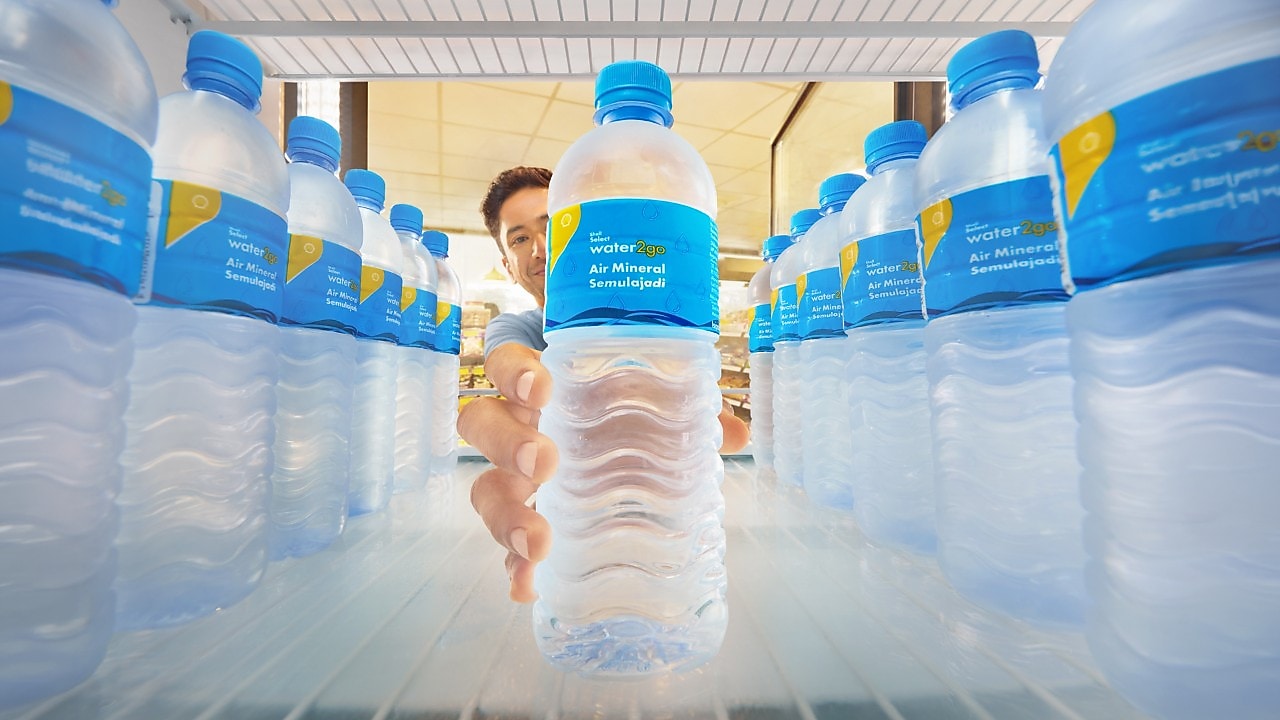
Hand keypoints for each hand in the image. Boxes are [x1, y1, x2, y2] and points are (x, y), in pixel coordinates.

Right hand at [459, 343, 750, 602]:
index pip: (505, 358)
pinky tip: (528, 585)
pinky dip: (513, 566)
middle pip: (480, 424)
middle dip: (506, 443)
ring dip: (505, 514)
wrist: (605, 434)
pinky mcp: (518, 519)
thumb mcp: (647, 393)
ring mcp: (510, 475)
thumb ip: (687, 406)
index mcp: (537, 379)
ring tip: (538, 539)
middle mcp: (513, 424)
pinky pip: (502, 546)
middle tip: (546, 461)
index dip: (512, 371)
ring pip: (483, 487)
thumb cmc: (620, 400)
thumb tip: (737, 435)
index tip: (542, 388)